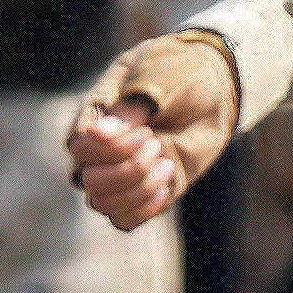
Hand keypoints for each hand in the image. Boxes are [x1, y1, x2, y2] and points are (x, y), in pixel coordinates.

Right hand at [68, 28, 239, 227]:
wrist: (213, 89)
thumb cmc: (182, 73)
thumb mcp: (162, 77)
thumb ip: (134, 104)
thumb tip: (99, 134)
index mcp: (95, 114)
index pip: (79, 145)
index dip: (108, 148)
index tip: (146, 130)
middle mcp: (99, 147)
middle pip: (88, 179)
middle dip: (127, 169)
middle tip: (157, 143)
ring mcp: (117, 172)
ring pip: (102, 203)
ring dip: (138, 190)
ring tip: (166, 163)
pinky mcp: (139, 191)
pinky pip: (123, 219)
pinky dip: (144, 209)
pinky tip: (167, 184)